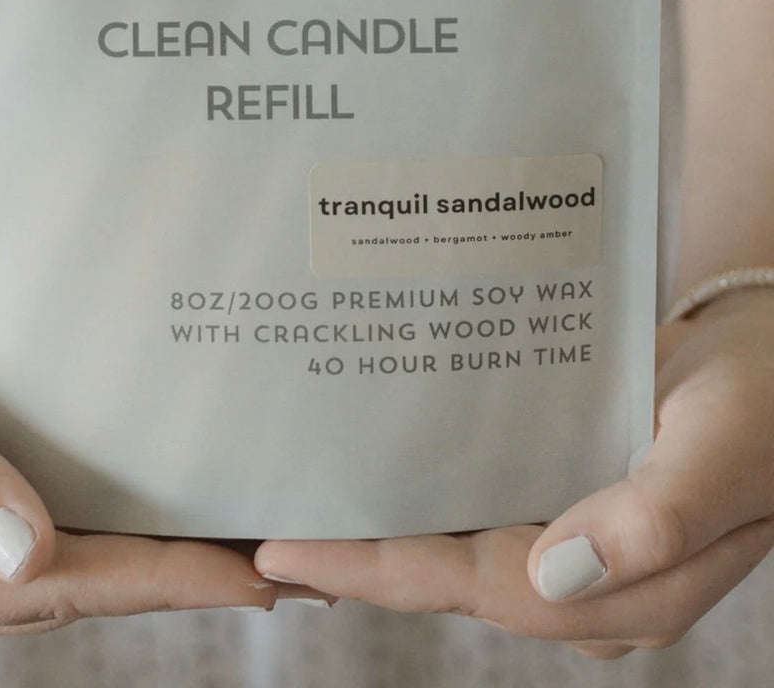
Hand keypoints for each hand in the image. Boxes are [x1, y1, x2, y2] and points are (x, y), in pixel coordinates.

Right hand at [0, 250, 278, 643]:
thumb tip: (31, 555)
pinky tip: (181, 505)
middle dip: (179, 580)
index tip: (244, 578)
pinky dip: (126, 523)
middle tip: (284, 567)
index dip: (153, 582)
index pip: (48, 586)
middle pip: (77, 589)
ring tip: (255, 544)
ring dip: (163, 557)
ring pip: (79, 567)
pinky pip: (63, 528)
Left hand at [254, 289, 773, 657]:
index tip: (289, 550)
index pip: (482, 588)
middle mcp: (594, 581)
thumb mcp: (725, 446)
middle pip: (454, 580)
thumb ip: (661, 514)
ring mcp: (582, 543)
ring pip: (462, 549)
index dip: (382, 573)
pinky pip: (484, 511)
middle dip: (358, 562)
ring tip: (298, 500)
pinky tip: (381, 465)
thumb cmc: (764, 395)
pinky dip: (427, 495)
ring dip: (384, 533)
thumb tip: (560, 574)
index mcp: (630, 589)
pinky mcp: (574, 501)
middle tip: (261, 528)